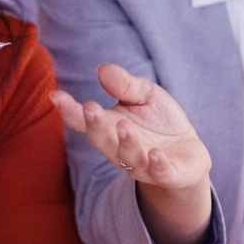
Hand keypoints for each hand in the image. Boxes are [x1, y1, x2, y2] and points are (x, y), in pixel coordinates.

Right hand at [50, 63, 210, 190]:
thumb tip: (102, 69)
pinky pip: (160, 172)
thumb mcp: (146, 95)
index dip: (68, 110)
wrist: (188, 155)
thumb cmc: (160, 121)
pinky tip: (156, 154)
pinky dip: (157, 165)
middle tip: (90, 108)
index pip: (83, 120)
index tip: (55, 95)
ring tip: (124, 125)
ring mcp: (142, 164)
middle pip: (100, 140)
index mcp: (109, 126)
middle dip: (94, 126)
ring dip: (125, 142)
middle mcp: (119, 149)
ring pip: (127, 157)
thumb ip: (125, 85)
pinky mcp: (168, 174)